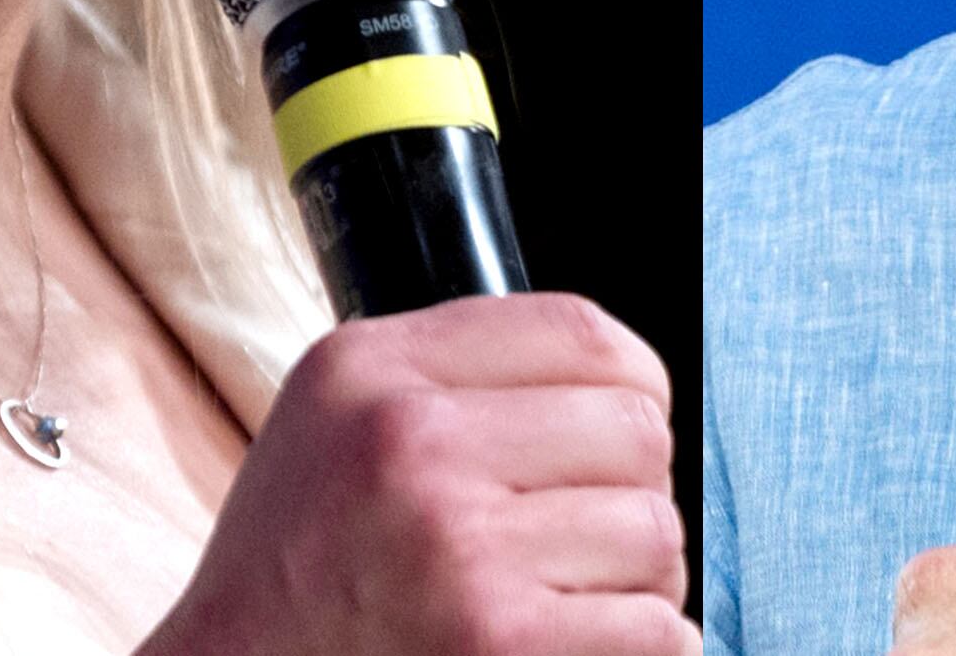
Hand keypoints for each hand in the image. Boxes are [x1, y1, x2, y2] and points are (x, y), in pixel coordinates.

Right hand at [146, 292, 696, 655]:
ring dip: (635, 579)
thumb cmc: (299, 567)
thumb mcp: (337, 418)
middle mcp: (409, 442)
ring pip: (655, 532)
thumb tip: (623, 380)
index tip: (618, 431)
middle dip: (630, 490)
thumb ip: (454, 374)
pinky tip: (576, 646)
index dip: (634, 386)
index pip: (581, 332)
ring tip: (564, 597)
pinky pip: (656, 629)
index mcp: (373, 369)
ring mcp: (454, 546)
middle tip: (582, 533)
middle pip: (636, 431)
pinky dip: (644, 646)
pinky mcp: (495, 641)